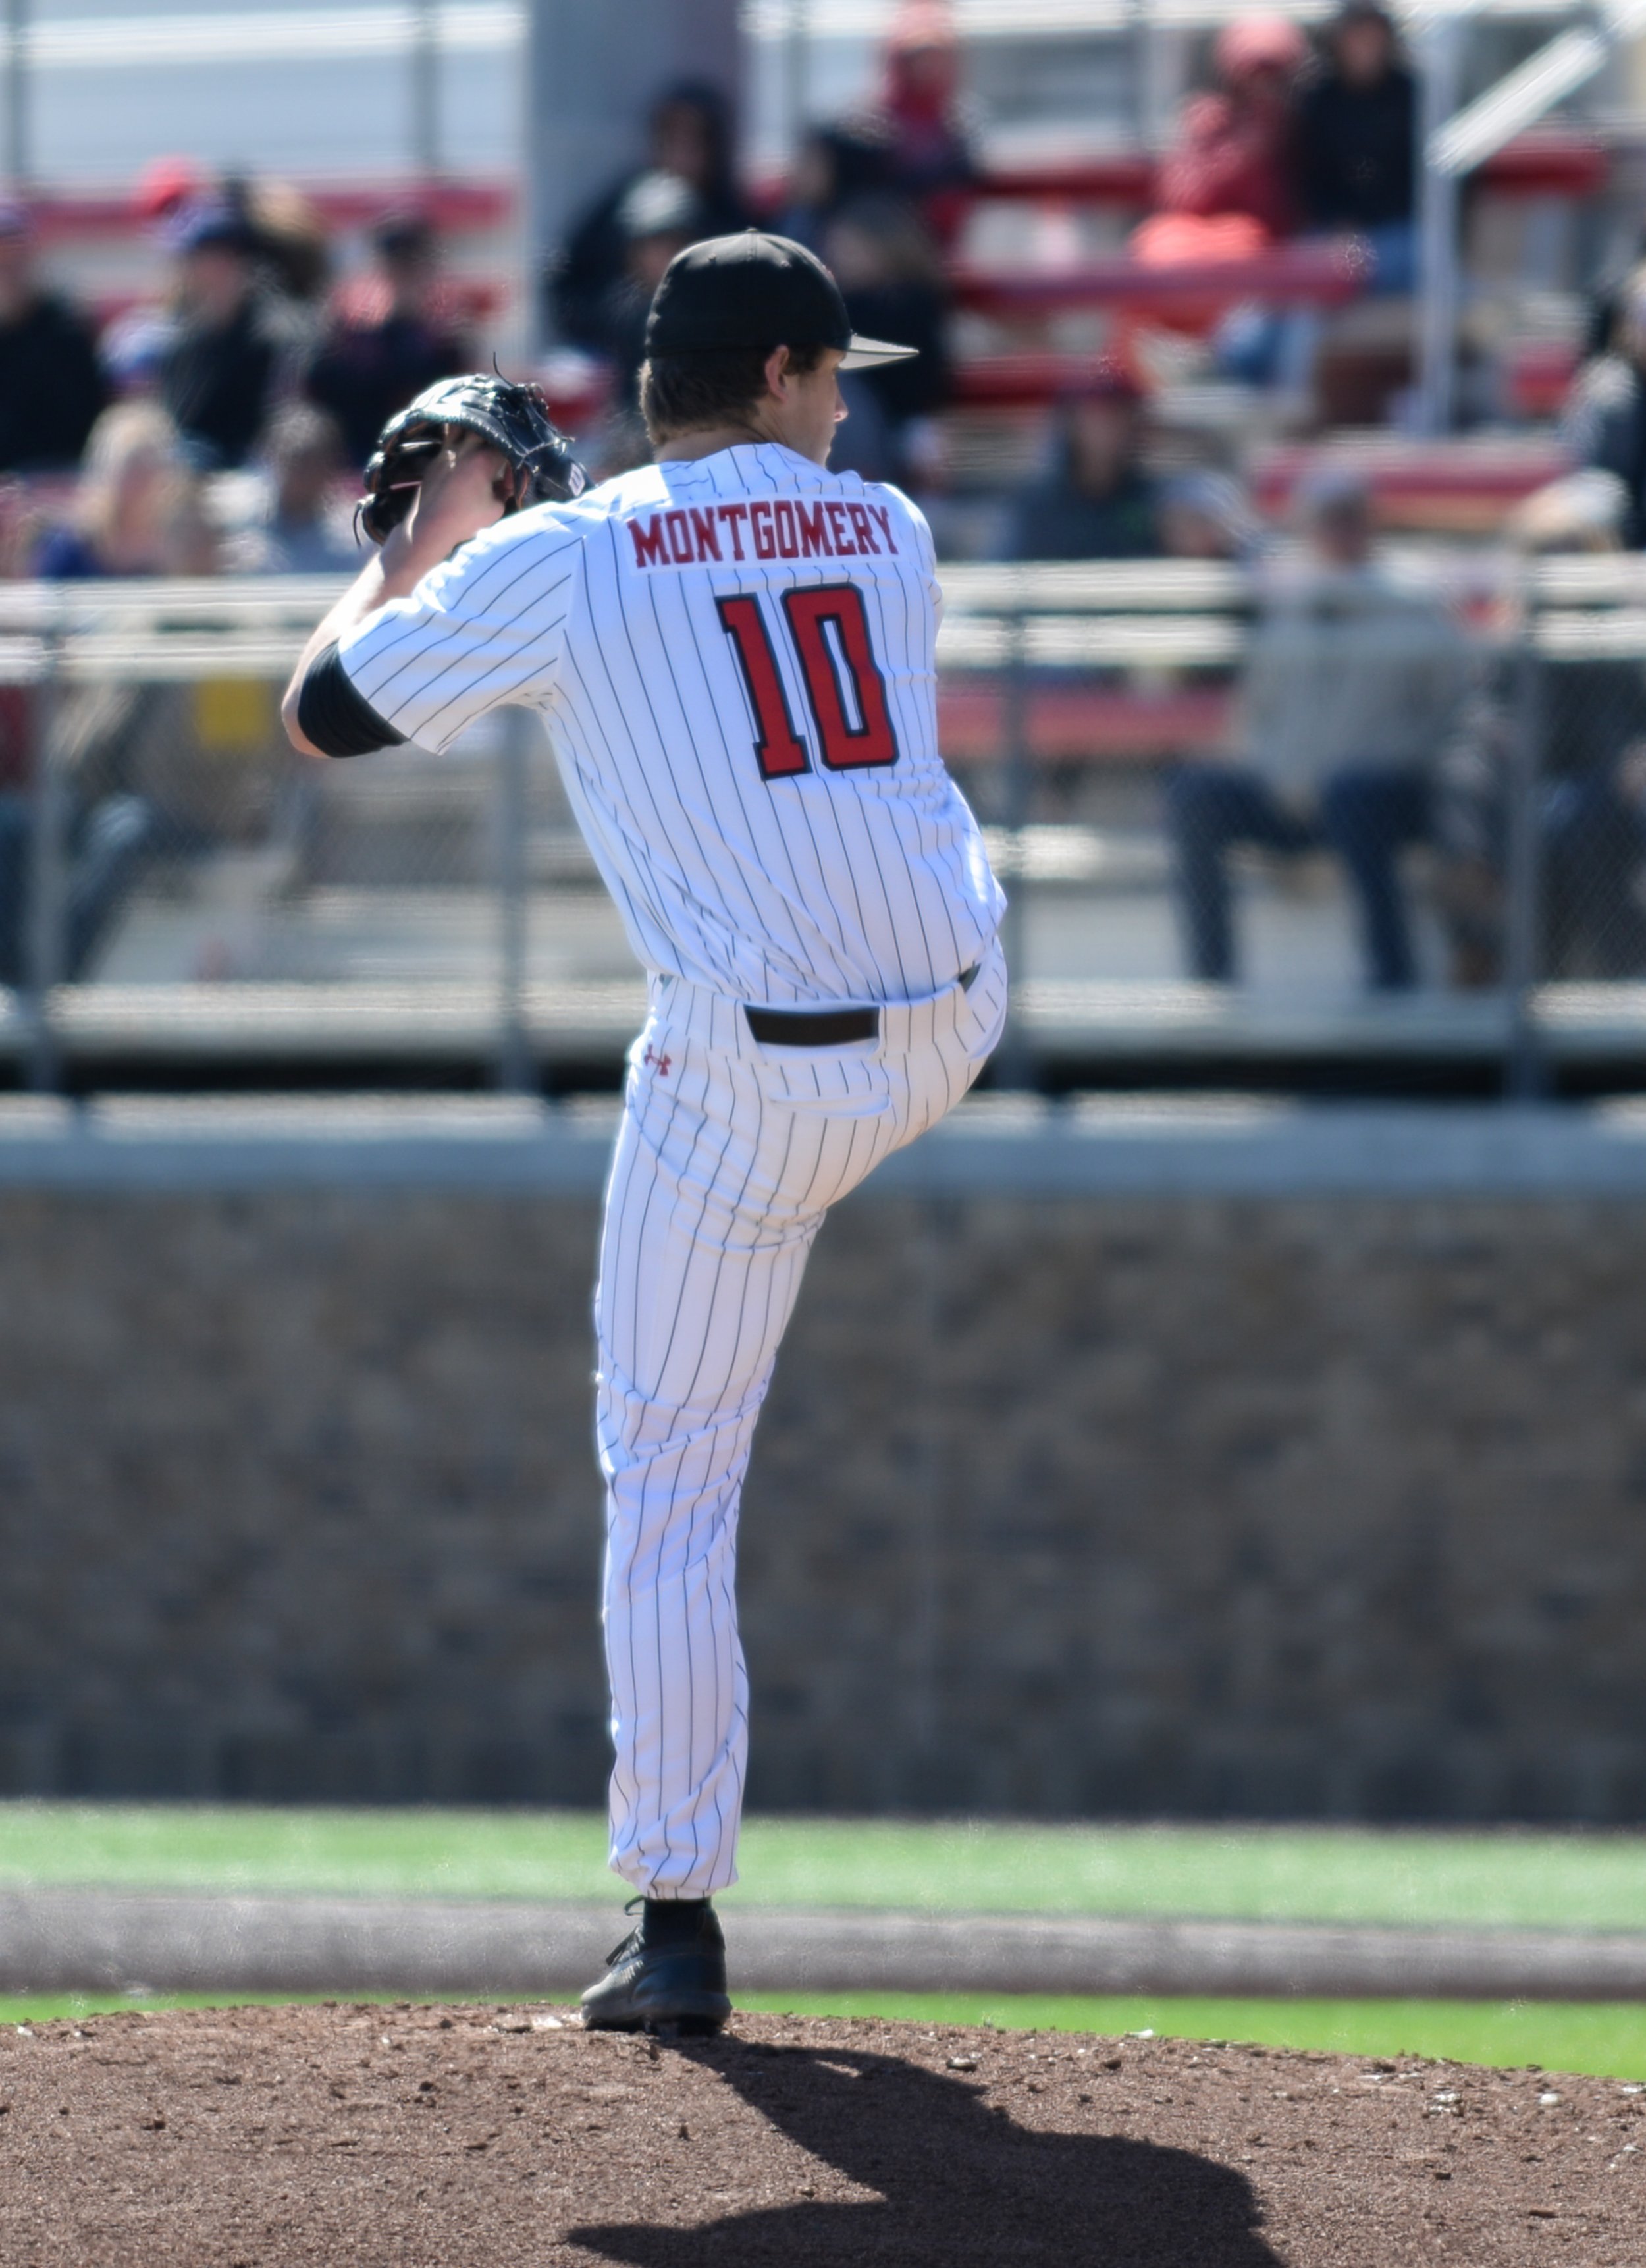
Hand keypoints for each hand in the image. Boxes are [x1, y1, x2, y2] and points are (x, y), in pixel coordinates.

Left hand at [383, 429, 512, 573]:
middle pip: (483, 427)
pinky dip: (456, 440)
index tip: (509, 474)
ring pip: (460, 426)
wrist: (430, 526)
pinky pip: (447, 440)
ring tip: (477, 436)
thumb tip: (505, 484)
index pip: (505, 446)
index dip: (511, 457)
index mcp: (483, 460)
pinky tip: (461, 449)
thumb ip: (504, 492)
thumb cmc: (465, 520)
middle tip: (497, 445)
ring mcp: (447, 452)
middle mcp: (465, 449)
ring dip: (471, 429)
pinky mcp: (435, 460)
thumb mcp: (495, 510)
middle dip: (493, 435)